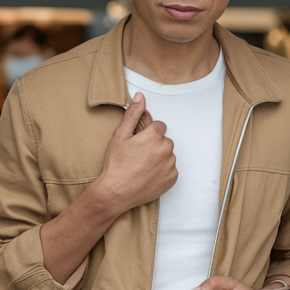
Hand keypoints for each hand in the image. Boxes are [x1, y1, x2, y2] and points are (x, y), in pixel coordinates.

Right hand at [92, 93, 176, 213]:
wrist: (116, 192)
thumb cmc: (116, 164)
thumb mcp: (121, 136)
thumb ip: (133, 114)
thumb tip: (140, 96)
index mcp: (155, 136)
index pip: (159, 126)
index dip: (148, 134)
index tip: (138, 143)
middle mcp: (166, 149)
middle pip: (164, 140)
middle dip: (155, 145)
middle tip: (139, 156)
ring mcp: (170, 165)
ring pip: (168, 154)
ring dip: (159, 157)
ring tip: (142, 166)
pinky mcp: (172, 178)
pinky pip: (170, 169)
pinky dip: (162, 171)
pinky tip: (148, 175)